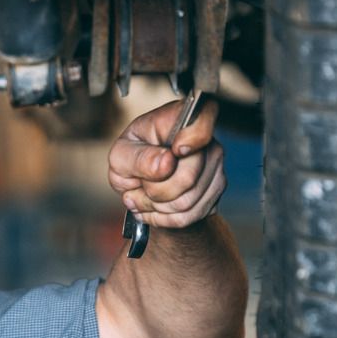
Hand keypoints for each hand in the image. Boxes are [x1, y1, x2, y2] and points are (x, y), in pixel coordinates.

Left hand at [108, 98, 225, 228]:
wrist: (142, 181)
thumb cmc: (132, 159)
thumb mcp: (121, 154)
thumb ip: (139, 157)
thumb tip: (165, 163)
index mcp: (181, 120)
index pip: (204, 119)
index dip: (193, 138)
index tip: (175, 151)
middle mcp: (206, 141)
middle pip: (189, 176)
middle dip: (155, 190)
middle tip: (140, 186)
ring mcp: (215, 167)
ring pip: (188, 201)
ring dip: (158, 207)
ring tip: (143, 198)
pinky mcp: (215, 191)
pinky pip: (191, 215)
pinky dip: (166, 218)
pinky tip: (154, 209)